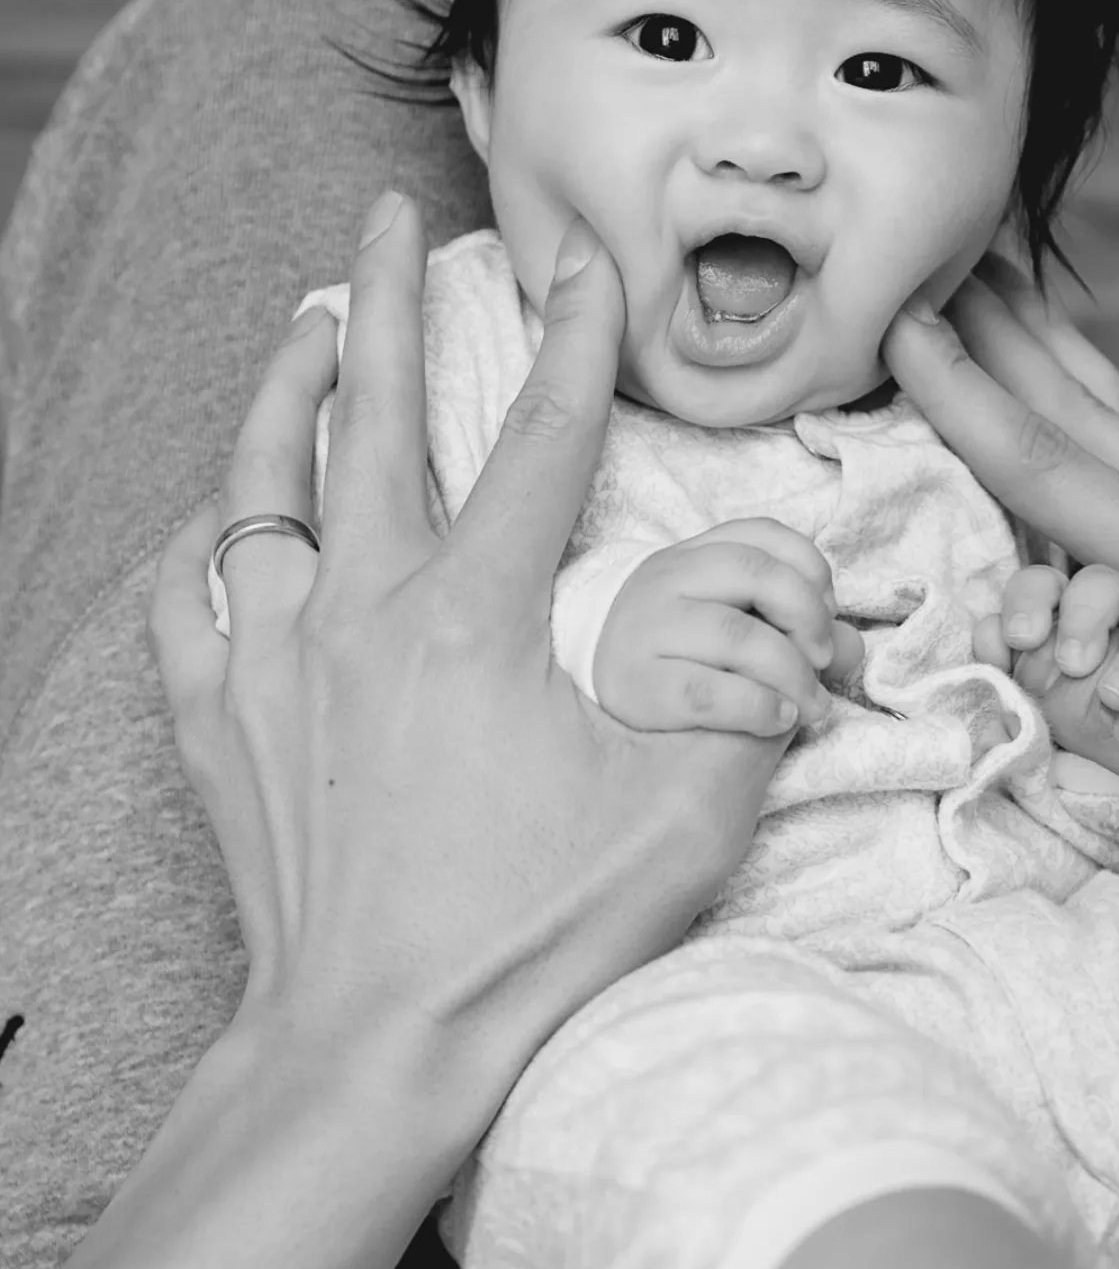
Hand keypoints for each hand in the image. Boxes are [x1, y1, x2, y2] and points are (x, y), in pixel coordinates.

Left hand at [150, 196, 789, 1132]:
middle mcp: (358, 609)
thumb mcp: (684, 814)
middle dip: (386, 298)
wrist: (372, 1051)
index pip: (539, 437)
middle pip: (370, 416)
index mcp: (474, 616)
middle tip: (393, 217)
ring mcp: (271, 660)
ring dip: (286, 390)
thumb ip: (741, 689)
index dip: (575, 338)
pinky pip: (188, 593)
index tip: (586, 258)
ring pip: (261, 482)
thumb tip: (780, 611)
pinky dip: (207, 535)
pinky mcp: (217, 723)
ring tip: (306, 324)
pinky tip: (224, 514)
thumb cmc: (528, 938)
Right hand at [594, 518, 864, 737]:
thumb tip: (853, 647)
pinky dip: (757, 707)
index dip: (810, 568)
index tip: (828, 608)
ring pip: (738, 638)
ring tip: (812, 705)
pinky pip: (708, 692)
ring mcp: (650, 629)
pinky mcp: (640, 684)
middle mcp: (670, 579)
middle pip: (756, 574)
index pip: (763, 535)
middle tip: (824, 657)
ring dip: (793, 674)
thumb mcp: (733, 615)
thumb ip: (797, 624)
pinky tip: (778, 719)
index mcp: (697, 553)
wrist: (596, 670)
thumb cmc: (683, 642)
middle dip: (807, 616)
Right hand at [882, 257, 1118, 878]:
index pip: (1055, 469)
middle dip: (999, 329)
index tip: (901, 326)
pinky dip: (1093, 396)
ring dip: (1049, 344)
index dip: (966, 397)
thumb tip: (1019, 648)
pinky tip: (1073, 381)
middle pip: (1087, 409)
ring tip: (993, 279)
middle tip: (931, 254)